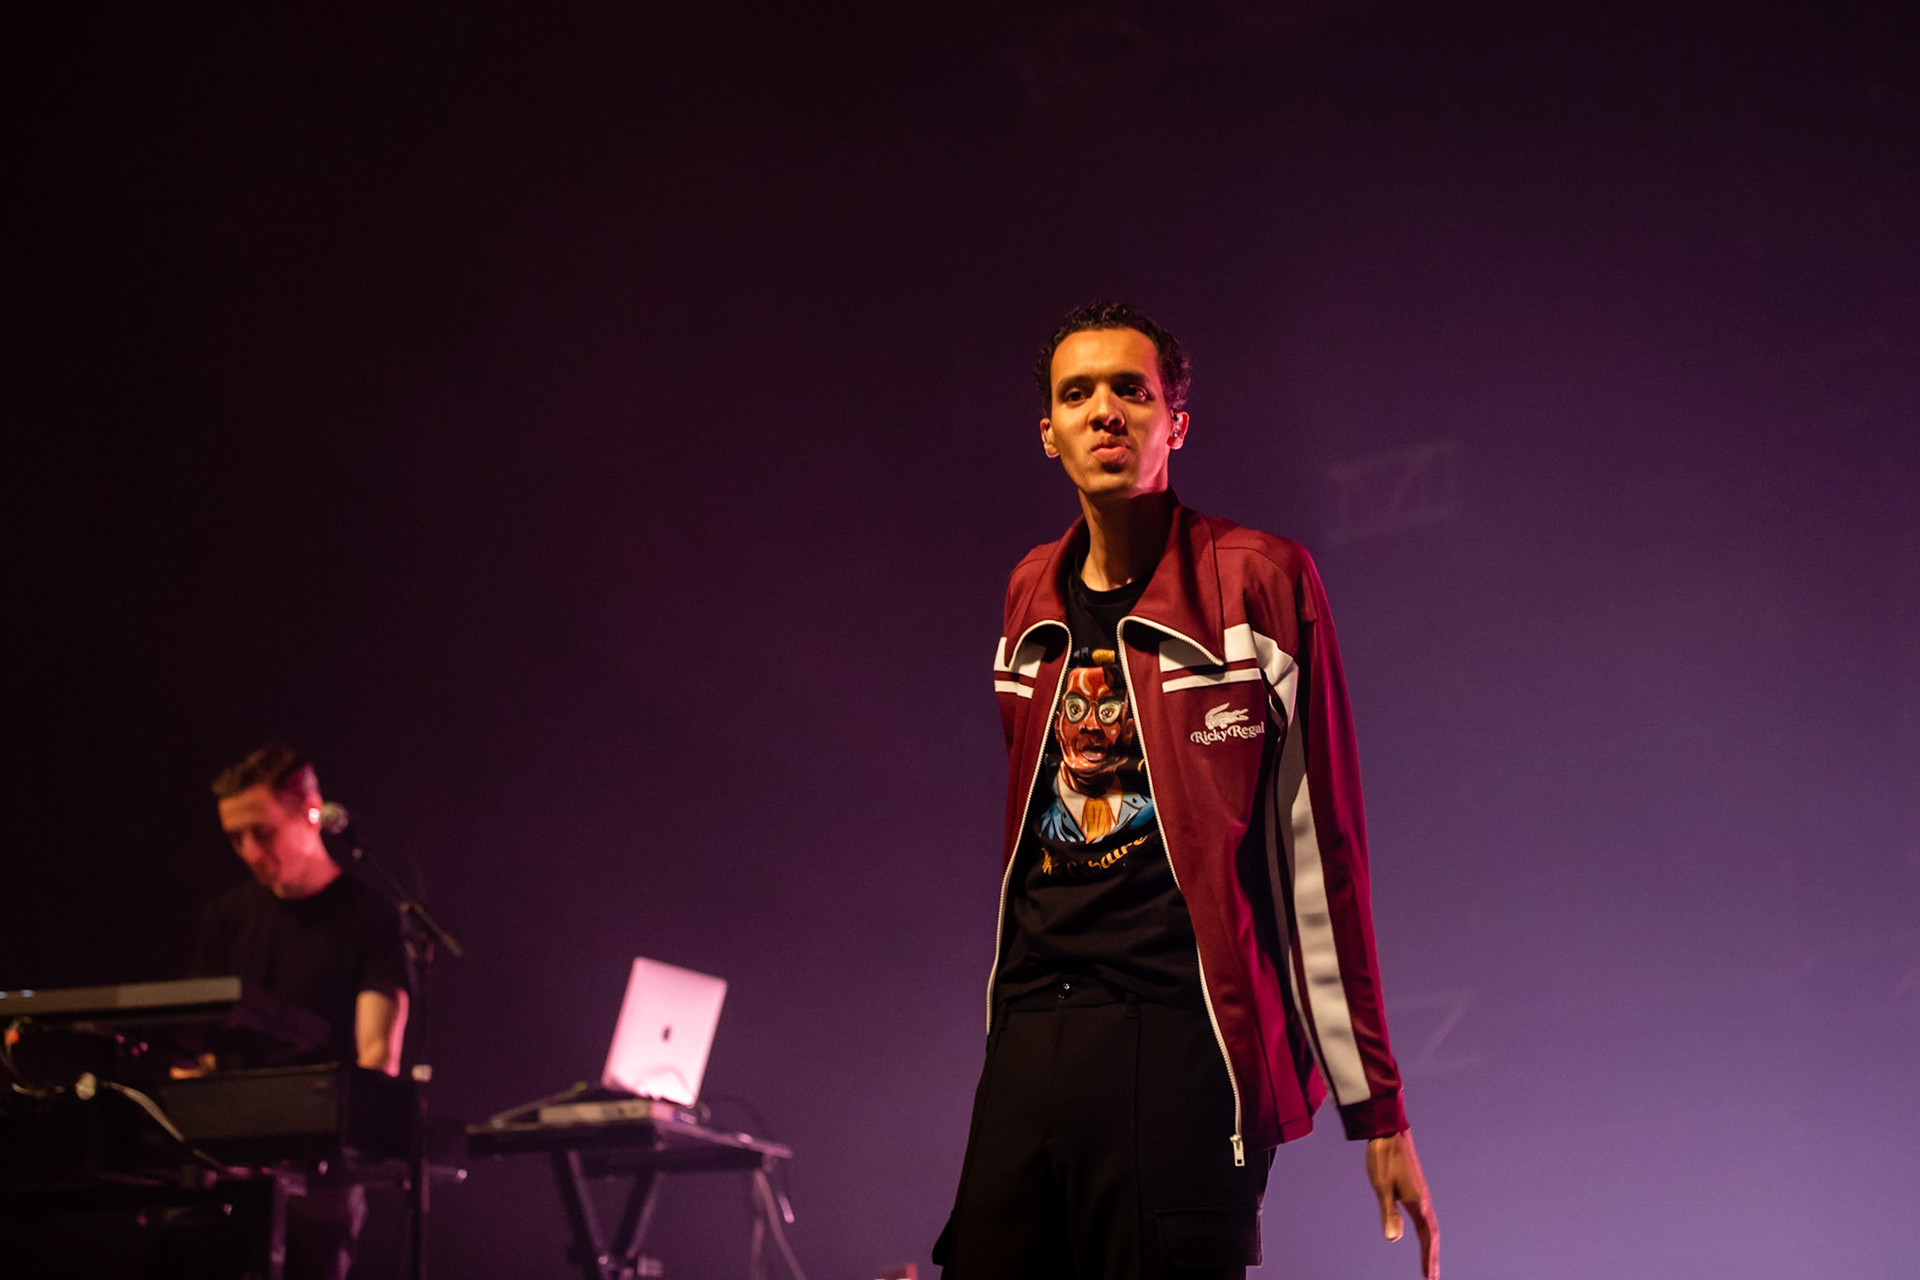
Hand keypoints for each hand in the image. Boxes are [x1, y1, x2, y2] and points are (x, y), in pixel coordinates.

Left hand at [1366, 1128, 1438, 1278]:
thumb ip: (1388, 1214)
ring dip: (1430, 1244)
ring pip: (1430, 1224)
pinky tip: (1420, 1229)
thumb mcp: (1382, 1187)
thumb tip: (1393, 1240)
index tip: (1429, 1278)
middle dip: (1432, 1256)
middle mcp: (1424, 1200)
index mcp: (1418, 1203)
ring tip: (1428, 1259)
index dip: (1427, 1259)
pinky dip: (1426, 1229)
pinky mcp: (1416, 1187)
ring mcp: (1421, 1193)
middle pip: (1432, 1234)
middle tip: (1432, 1276)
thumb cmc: (1383, 1158)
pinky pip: (1425, 1214)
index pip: (1427, 1238)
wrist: (1389, 1130)